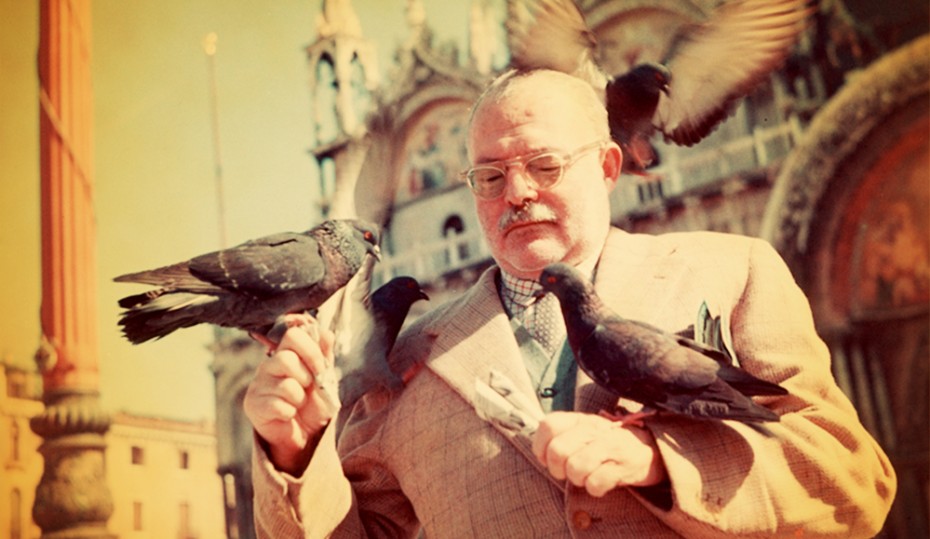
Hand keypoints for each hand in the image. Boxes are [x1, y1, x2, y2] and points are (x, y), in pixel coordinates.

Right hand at [243, 315, 338, 474]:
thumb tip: (327, 334)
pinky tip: (287, 415)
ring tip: (297, 403)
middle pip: (286, 359)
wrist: (303, 435)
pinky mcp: (252, 405)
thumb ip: (325, 356)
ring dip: (299, 398)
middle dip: (306, 377)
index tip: (320, 368)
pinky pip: (278, 406)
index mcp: (285, 353)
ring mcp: (258, 385)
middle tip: (307, 388)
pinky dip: (290, 412)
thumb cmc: (313, 404)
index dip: (311, 350)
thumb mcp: (325, 379)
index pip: (293, 335)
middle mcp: (268, 365)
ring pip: (286, 385)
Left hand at [531, 411, 665, 496]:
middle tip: (566, 472)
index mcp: (581, 420)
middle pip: (558, 450)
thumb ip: (562, 434)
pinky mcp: (624, 466)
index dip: (540, 446)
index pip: (548, 425)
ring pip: (576, 467)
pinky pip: (596, 483)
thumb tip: (539, 452)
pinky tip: (600, 483)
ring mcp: (610, 447)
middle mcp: (594, 430)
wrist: (651, 449)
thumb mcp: (586, 431)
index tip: (547, 458)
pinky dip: (594, 489)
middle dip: (557, 468)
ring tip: (586, 477)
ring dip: (577, 479)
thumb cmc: (609, 443)